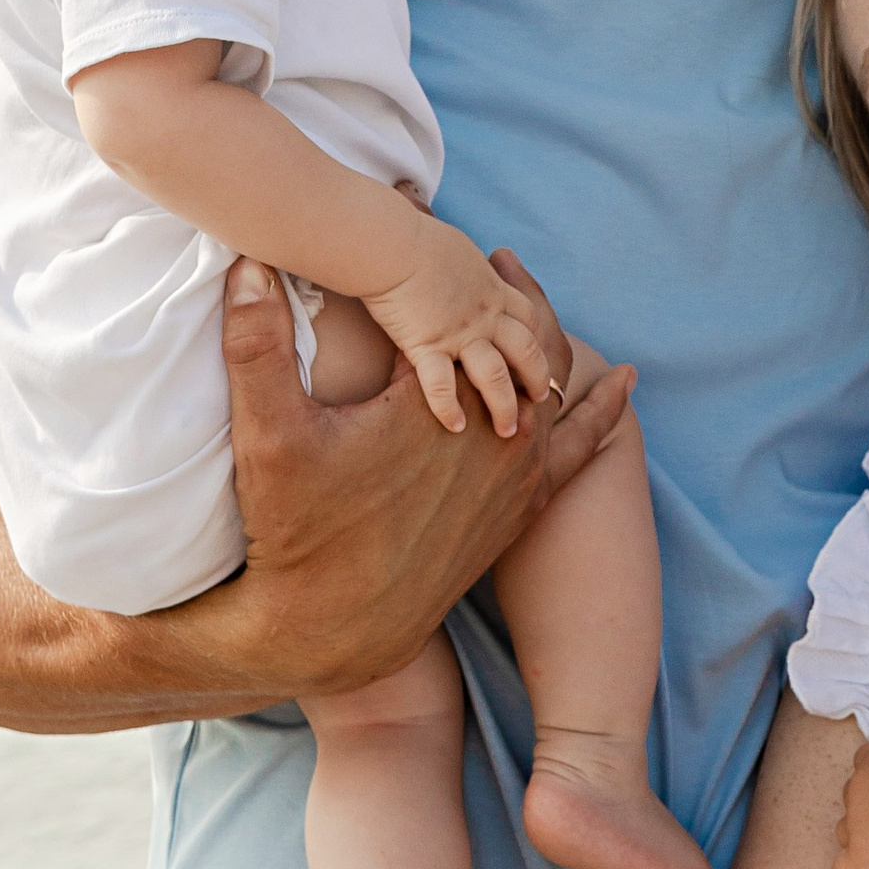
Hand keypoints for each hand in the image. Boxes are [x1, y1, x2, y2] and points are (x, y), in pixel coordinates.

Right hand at [214, 252, 626, 697]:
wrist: (331, 629)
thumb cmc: (296, 533)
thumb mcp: (266, 433)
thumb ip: (256, 342)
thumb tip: (248, 262)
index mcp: (441, 405)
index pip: (479, 314)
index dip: (476, 274)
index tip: (463, 239)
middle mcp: (496, 440)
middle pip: (531, 344)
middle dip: (520, 298)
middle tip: (500, 260)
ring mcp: (516, 480)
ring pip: (559, 388)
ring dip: (551, 342)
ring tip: (533, 303)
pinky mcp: (522, 514)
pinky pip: (580, 449)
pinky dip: (601, 411)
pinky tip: (620, 386)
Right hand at [360, 216, 560, 434]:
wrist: (389, 241)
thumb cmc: (409, 234)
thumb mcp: (449, 245)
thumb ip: (457, 261)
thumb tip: (449, 252)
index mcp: (491, 288)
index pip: (529, 316)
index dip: (536, 337)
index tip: (535, 353)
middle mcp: (485, 314)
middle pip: (526, 350)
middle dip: (536, 377)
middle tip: (539, 398)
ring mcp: (460, 332)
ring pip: (496, 376)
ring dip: (504, 405)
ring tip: (506, 429)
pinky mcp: (428, 346)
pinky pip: (443, 386)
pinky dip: (449, 408)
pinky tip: (454, 426)